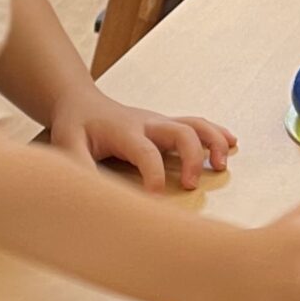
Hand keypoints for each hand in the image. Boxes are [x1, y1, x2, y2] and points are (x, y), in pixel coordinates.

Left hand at [50, 85, 235, 192]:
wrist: (82, 103)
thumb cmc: (76, 126)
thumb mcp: (67, 145)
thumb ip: (79, 166)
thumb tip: (92, 193)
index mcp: (124, 131)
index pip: (146, 151)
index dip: (154, 174)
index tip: (156, 196)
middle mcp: (147, 123)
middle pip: (180, 133)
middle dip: (192, 158)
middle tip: (191, 185)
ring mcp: (160, 123)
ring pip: (195, 125)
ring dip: (213, 142)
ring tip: (222, 166)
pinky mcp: (167, 125)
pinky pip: (197, 125)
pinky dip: (217, 133)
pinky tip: (232, 143)